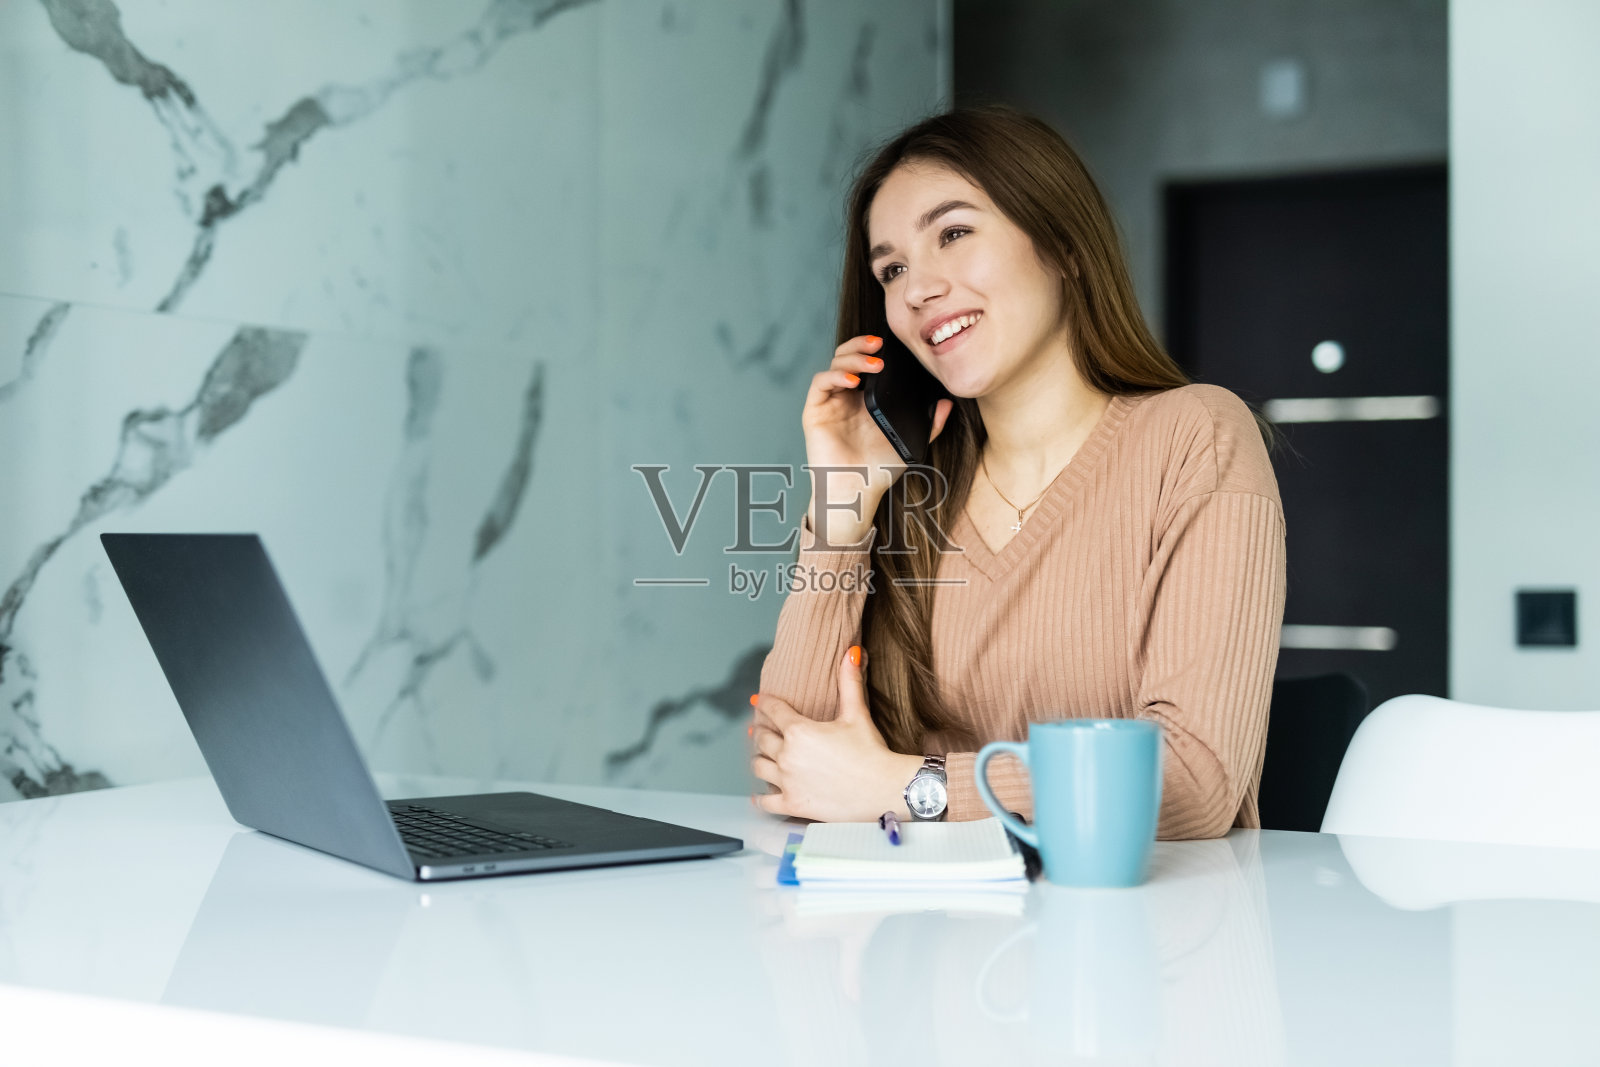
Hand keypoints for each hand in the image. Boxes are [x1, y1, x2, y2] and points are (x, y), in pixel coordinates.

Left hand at [749, 645, 923, 821]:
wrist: (883, 789)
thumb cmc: (871, 751)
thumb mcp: (857, 714)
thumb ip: (850, 682)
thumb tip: (852, 652)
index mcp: (799, 730)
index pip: (772, 710)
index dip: (764, 703)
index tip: (758, 700)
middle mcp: (787, 755)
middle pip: (761, 738)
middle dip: (760, 731)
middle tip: (760, 729)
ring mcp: (787, 781)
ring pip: (759, 766)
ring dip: (760, 759)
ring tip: (764, 757)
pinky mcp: (792, 804)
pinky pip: (764, 801)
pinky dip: (761, 797)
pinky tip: (761, 794)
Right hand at [801, 334, 953, 543]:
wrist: (858, 491)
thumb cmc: (880, 469)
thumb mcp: (912, 442)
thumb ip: (931, 424)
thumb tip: (948, 403)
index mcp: (865, 398)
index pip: (865, 361)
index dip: (873, 348)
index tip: (891, 345)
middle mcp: (845, 396)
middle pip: (846, 356)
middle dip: (861, 345)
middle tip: (879, 345)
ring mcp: (829, 402)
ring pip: (834, 365)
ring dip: (852, 359)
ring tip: (873, 363)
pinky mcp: (814, 411)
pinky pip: (820, 384)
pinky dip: (835, 376)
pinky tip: (853, 381)